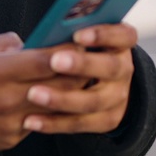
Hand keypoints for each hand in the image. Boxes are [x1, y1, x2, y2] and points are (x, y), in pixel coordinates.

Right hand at [0, 32, 88, 154]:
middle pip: (57, 85)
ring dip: (69, 93)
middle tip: (90, 59)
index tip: (80, 42)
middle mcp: (7, 98)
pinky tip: (53, 99)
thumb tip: (29, 42)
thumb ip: (2, 43)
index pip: (43, 61)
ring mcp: (11, 122)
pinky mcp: (12, 139)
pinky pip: (39, 122)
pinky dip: (48, 110)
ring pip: (55, 107)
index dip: (66, 51)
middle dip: (77, 71)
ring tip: (80, 79)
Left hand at [19, 23, 136, 134]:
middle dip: (82, 65)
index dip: (103, 34)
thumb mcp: (78, 38)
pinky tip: (31, 120)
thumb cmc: (77, 50)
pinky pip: (81, 123)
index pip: (124, 35)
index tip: (77, 35)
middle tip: (54, 61)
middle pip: (110, 68)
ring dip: (62, 99)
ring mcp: (118, 97)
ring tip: (34, 94)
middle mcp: (124, 69)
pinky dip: (54, 123)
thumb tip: (45, 32)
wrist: (97, 82)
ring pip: (94, 101)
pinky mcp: (107, 120)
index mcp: (120, 43)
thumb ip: (67, 33)